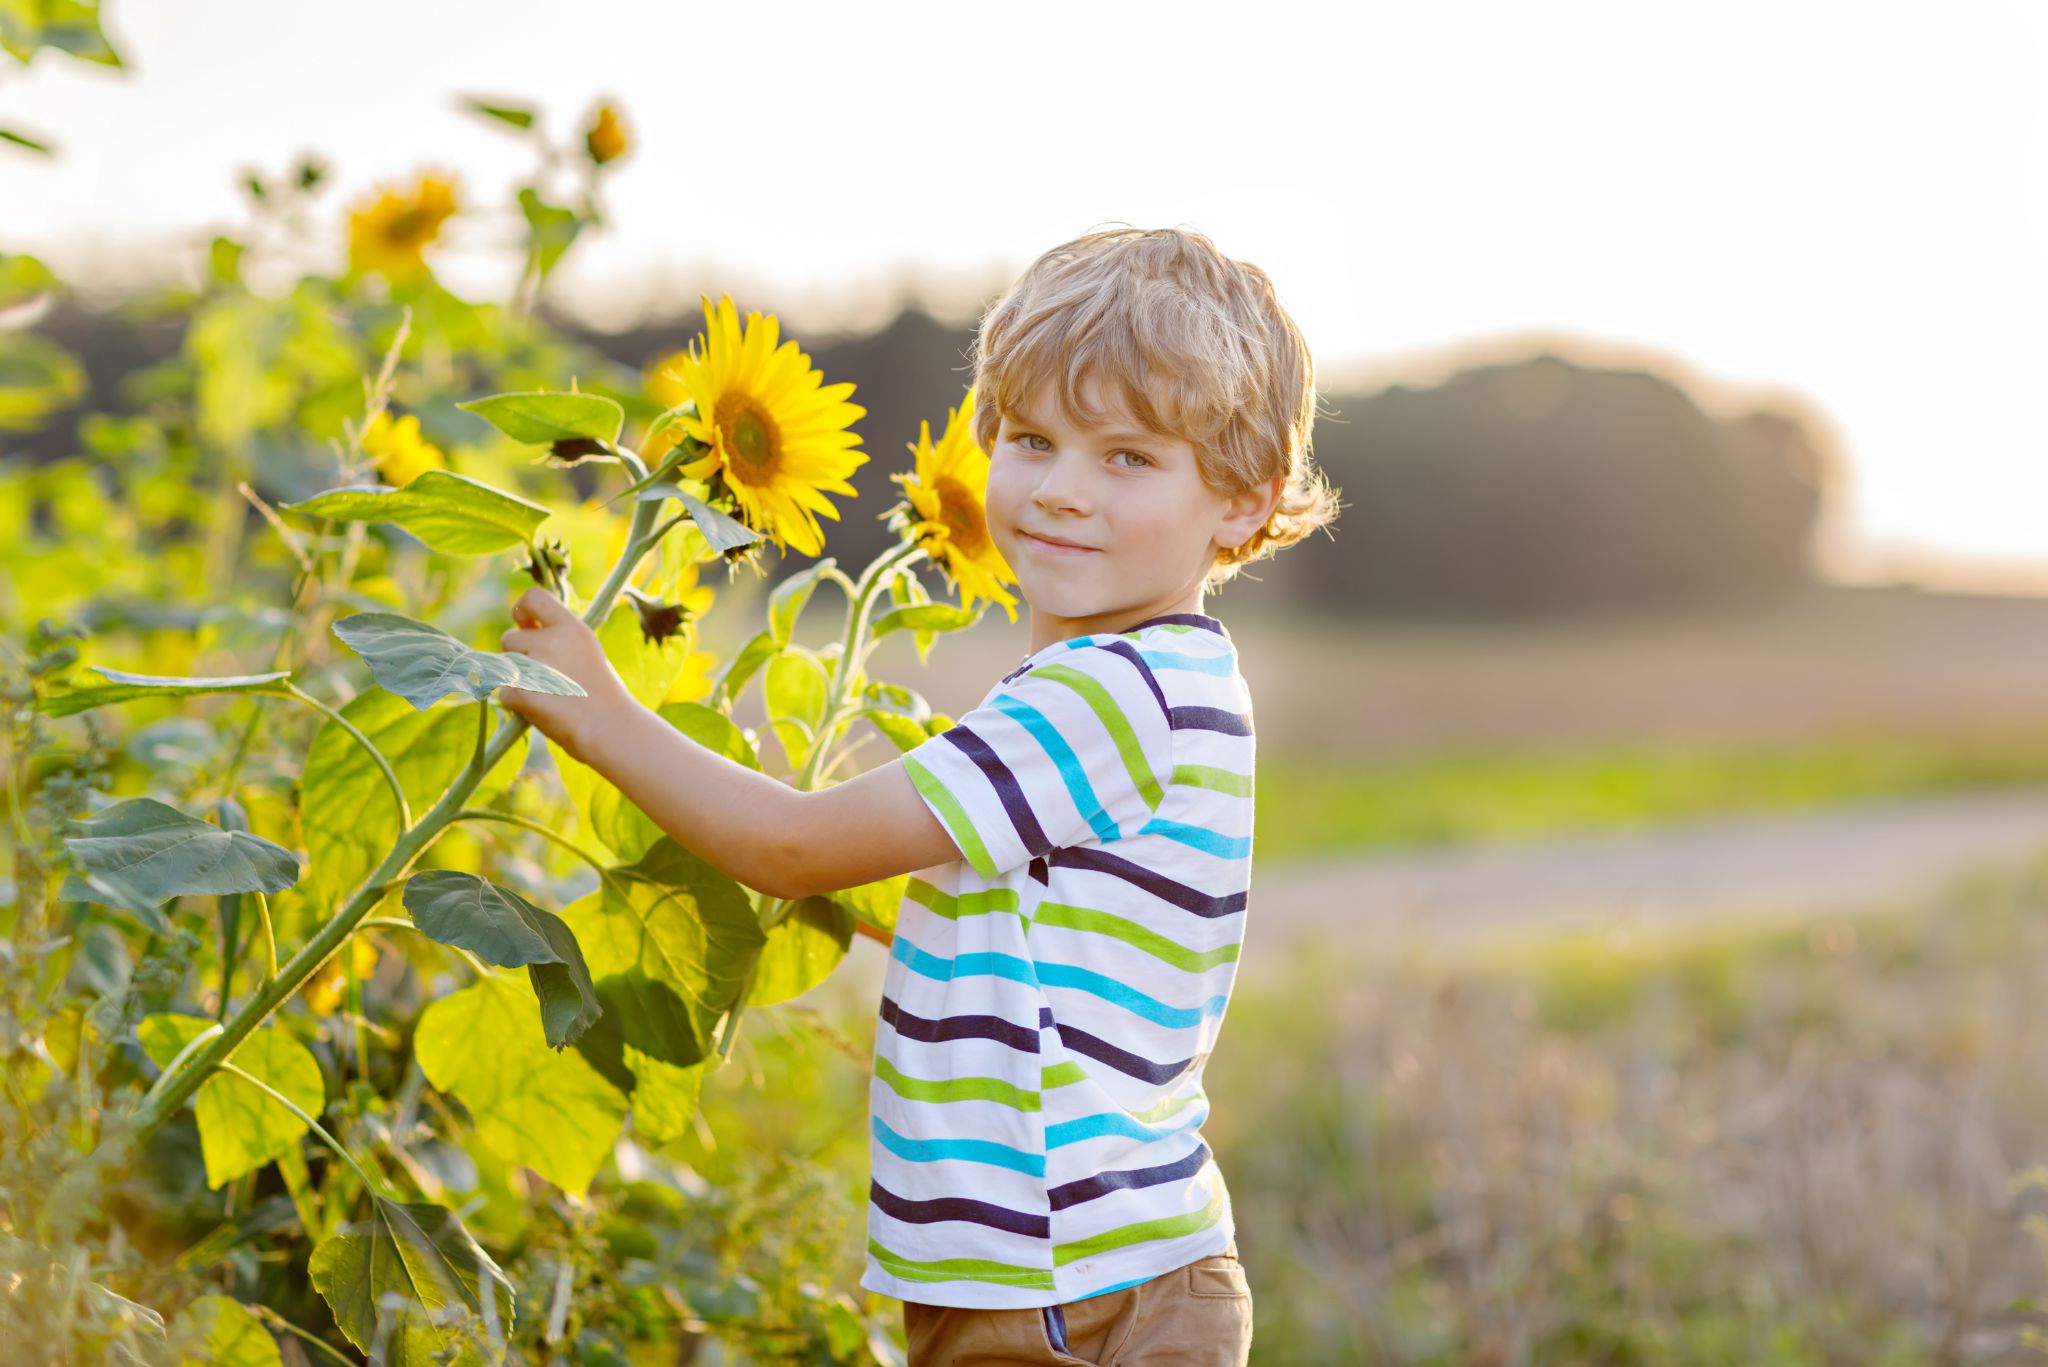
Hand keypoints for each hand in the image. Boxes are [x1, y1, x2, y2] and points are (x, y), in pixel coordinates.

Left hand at [498, 586, 635, 765]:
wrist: (610, 728)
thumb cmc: (602, 694)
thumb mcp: (587, 651)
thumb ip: (558, 637)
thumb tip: (523, 625)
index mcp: (571, 628)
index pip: (533, 598)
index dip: (521, 609)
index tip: (525, 623)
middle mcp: (552, 642)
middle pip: (509, 638)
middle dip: (517, 656)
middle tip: (543, 675)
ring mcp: (536, 667)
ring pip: (504, 667)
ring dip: (517, 680)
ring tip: (547, 694)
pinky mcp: (523, 692)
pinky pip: (505, 693)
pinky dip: (518, 704)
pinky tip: (543, 709)